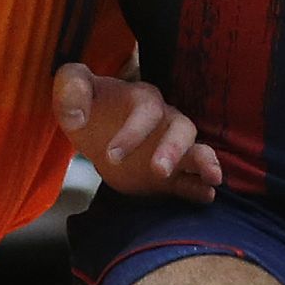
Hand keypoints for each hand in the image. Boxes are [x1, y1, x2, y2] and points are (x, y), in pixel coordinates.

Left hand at [54, 63, 221, 203]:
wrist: (100, 130)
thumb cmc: (88, 107)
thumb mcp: (73, 91)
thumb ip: (71, 89)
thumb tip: (77, 115)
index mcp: (142, 99)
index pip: (145, 111)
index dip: (132, 132)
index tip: (111, 156)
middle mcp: (164, 120)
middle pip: (180, 128)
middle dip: (173, 148)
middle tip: (158, 171)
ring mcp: (171, 148)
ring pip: (196, 150)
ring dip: (204, 163)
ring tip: (213, 179)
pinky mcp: (172, 175)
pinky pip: (192, 178)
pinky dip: (201, 186)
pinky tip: (208, 194)